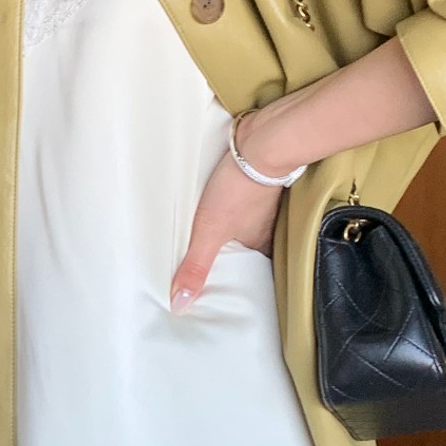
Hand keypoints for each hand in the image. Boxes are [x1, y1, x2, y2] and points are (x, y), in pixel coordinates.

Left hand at [169, 119, 285, 313]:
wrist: (260, 142)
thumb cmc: (239, 188)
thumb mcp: (210, 232)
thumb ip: (195, 266)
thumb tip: (181, 304)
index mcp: (260, 244)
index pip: (248, 271)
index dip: (235, 280)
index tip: (222, 290)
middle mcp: (264, 226)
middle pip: (243, 247)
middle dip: (228, 255)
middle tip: (209, 266)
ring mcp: (260, 202)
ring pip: (241, 224)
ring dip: (227, 229)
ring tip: (206, 237)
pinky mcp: (251, 179)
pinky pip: (239, 200)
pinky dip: (228, 206)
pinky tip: (215, 204)